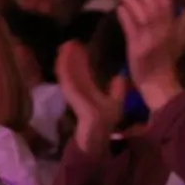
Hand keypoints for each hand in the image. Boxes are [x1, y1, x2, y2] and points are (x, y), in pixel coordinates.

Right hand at [56, 40, 121, 154]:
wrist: (98, 142)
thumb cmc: (105, 126)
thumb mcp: (115, 105)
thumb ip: (117, 92)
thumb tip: (120, 76)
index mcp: (89, 94)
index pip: (83, 74)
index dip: (80, 61)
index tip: (78, 46)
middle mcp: (80, 94)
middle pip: (74, 71)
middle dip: (71, 57)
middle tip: (69, 41)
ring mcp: (75, 97)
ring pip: (69, 74)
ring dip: (67, 60)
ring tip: (66, 45)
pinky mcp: (74, 100)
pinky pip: (68, 81)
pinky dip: (65, 68)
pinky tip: (64, 57)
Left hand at [116, 0, 181, 109]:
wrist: (158, 84)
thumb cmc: (160, 61)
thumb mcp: (165, 39)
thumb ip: (160, 22)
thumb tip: (151, 2)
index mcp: (171, 29)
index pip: (167, 5)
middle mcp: (162, 33)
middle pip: (154, 7)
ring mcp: (150, 41)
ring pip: (143, 16)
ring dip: (133, 1)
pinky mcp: (138, 50)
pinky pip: (131, 30)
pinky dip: (125, 17)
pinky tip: (120, 9)